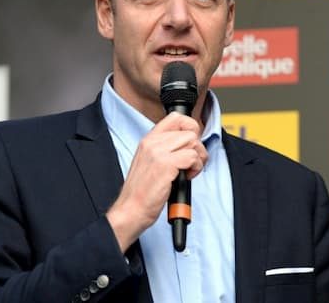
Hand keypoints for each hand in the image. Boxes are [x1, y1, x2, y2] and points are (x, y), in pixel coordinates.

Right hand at [106, 112, 207, 251]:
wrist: (130, 209)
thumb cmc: (141, 191)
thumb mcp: (149, 162)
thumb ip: (164, 150)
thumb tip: (187, 144)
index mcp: (148, 140)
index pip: (175, 118)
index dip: (190, 127)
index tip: (192, 143)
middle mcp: (152, 142)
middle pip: (189, 130)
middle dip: (198, 146)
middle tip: (194, 161)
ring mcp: (158, 152)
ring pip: (193, 141)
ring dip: (198, 157)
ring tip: (189, 170)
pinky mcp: (165, 165)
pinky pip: (192, 156)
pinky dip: (196, 167)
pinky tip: (187, 177)